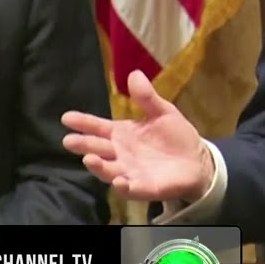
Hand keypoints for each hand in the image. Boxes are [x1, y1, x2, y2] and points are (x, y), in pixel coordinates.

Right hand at [61, 70, 212, 201]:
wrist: (197, 160)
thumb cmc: (175, 136)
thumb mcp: (163, 112)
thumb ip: (147, 97)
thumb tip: (134, 74)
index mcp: (121, 133)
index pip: (98, 127)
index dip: (83, 122)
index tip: (67, 117)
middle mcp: (120, 153)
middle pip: (98, 149)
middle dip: (84, 145)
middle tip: (70, 141)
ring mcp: (129, 172)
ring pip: (108, 170)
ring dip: (98, 166)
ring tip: (89, 159)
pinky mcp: (143, 188)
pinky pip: (130, 189)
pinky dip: (123, 187)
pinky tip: (119, 181)